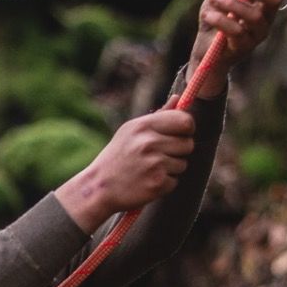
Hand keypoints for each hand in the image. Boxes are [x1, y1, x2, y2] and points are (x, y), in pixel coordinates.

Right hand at [56, 108, 194, 231]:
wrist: (99, 187)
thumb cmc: (117, 157)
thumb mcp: (131, 131)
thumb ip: (158, 116)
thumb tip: (178, 99)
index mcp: (143, 126)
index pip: (185, 121)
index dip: (187, 129)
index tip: (180, 134)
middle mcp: (149, 142)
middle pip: (188, 144)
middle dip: (178, 151)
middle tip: (158, 156)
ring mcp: (154, 164)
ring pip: (183, 164)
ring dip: (170, 169)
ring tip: (149, 169)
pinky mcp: (157, 183)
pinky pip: (175, 181)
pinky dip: (164, 184)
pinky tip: (147, 182)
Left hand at [189, 0, 286, 91]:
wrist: (204, 49)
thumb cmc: (216, 18)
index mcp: (265, 3)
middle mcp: (266, 18)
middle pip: (274, 0)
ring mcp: (257, 35)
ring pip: (255, 16)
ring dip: (233, 3)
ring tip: (214, 0)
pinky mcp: (244, 47)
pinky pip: (237, 31)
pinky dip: (221, 20)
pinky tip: (208, 15)